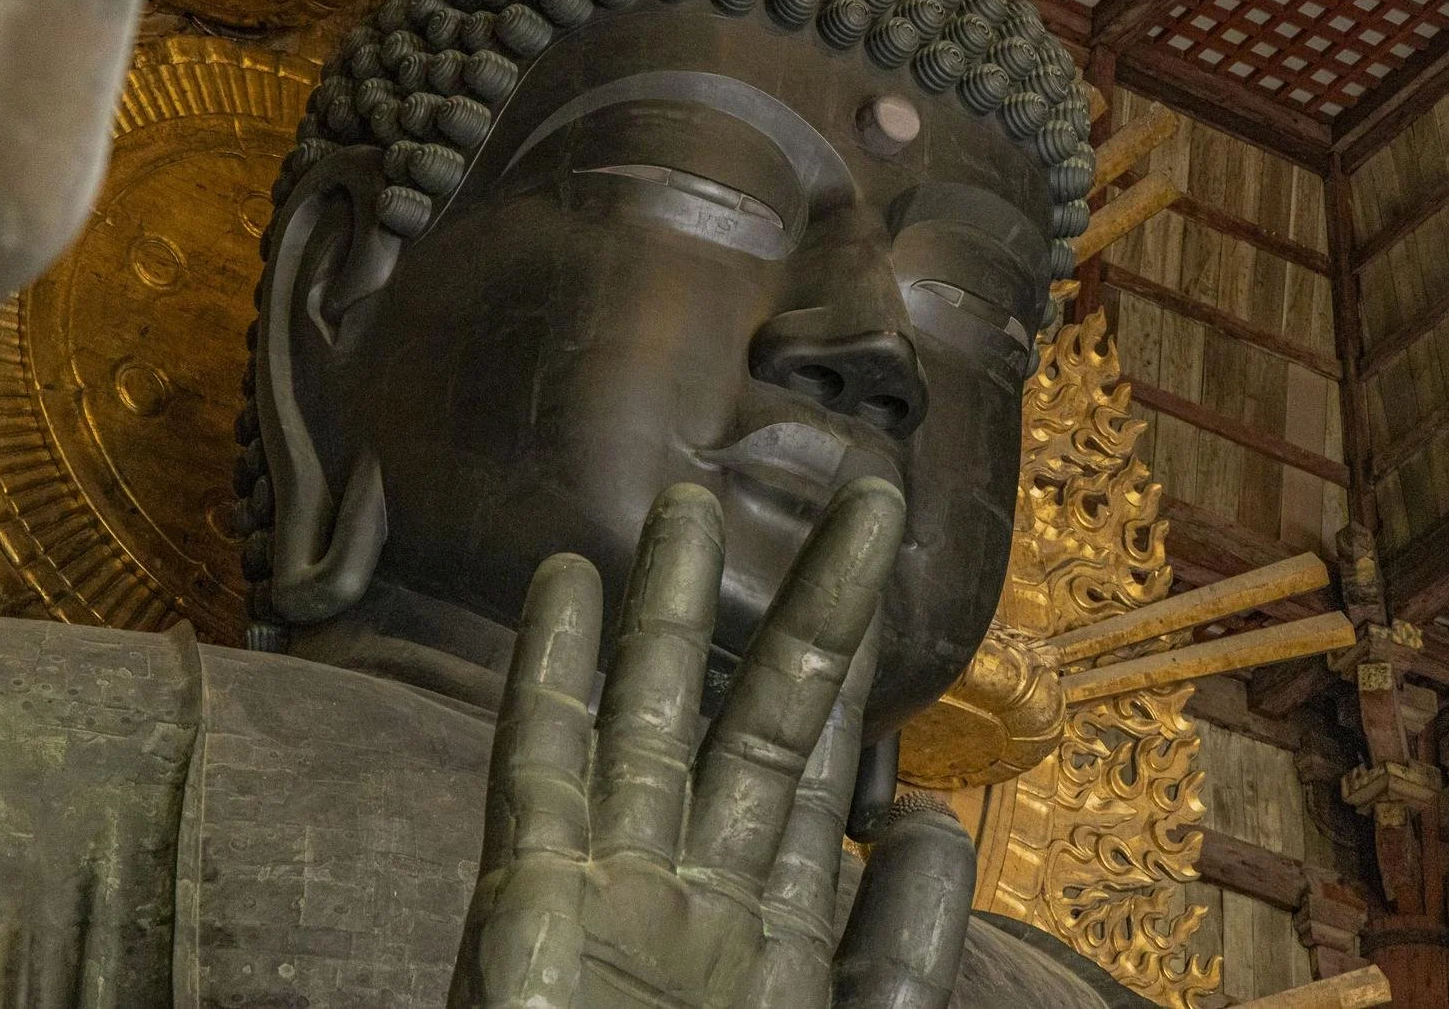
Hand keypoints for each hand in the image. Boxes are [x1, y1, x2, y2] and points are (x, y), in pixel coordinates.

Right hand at [448, 479, 976, 1008]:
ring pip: (649, 717)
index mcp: (781, 943)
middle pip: (761, 718)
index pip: (824, 776)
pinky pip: (542, 769)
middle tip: (854, 491)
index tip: (882, 573)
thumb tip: (918, 818)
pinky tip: (567, 584)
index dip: (854, 672)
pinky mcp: (529, 901)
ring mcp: (615, 893)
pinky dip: (550, 675)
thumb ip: (898, 956)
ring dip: (668, 609)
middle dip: (802, 606)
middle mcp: (702, 898)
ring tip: (687, 498)